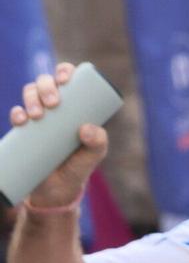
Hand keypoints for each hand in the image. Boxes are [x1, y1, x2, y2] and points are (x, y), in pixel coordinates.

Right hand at [10, 65, 110, 209]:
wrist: (56, 191)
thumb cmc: (78, 168)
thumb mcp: (93, 157)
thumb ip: (98, 143)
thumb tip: (87, 128)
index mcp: (74, 106)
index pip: (68, 79)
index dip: (65, 71)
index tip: (66, 79)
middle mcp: (54, 107)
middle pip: (45, 82)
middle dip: (46, 86)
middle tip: (53, 104)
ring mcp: (37, 117)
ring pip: (29, 93)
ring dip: (31, 97)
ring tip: (38, 116)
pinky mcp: (23, 130)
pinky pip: (16, 114)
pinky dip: (17, 113)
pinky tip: (21, 119)